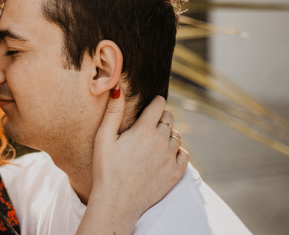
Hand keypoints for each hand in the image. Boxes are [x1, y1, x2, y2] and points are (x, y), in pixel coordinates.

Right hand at [76, 89, 188, 234]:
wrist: (117, 202)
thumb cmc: (106, 168)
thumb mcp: (104, 137)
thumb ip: (113, 111)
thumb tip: (119, 87)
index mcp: (144, 130)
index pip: (159, 105)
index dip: (155, 102)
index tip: (151, 104)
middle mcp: (161, 142)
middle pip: (169, 118)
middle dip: (161, 117)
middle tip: (149, 124)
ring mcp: (170, 158)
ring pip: (176, 136)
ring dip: (168, 135)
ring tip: (154, 142)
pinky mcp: (175, 174)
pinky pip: (184, 155)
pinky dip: (177, 152)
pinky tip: (164, 155)